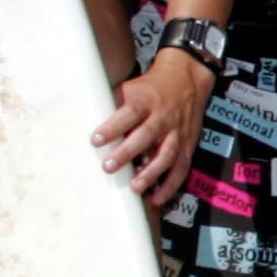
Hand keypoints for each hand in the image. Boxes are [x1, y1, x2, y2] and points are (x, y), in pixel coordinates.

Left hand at [96, 48, 210, 203]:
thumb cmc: (150, 87)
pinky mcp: (188, 145)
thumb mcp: (131, 88)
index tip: (96, 140)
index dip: (112, 127)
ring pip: (166, 155)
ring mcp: (177, 133)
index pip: (128, 114)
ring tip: (134, 188)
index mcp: (145, 101)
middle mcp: (162, 117)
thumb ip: (115, 106)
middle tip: (108, 167)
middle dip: (127, 153)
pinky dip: (170, 185)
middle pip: (145, 136)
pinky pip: (181, 168)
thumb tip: (87, 122)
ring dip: (151, 173)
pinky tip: (157, 198)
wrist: (186, 78)